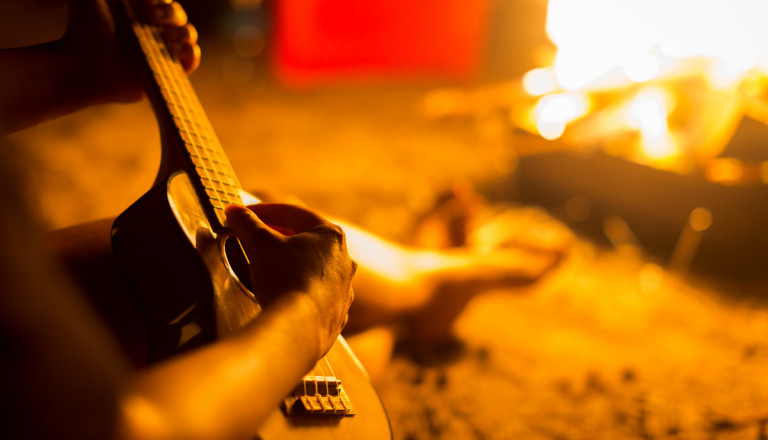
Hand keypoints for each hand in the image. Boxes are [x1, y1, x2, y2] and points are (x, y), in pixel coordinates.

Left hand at [63, 0, 200, 103]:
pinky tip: (173, 48)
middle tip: (153, 17)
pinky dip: (189, 51)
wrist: (84, 62)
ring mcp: (160, 54)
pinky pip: (192, 59)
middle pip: (179, 16)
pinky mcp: (167, 74)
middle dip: (172, 13)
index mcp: (138, 14)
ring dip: (182, 31)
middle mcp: (151, 33)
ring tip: (164, 35)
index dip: (161, 1)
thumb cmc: (84, 29)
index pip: (164, 2)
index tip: (144, 3)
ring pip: (189, 35)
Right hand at [225, 204, 356, 354]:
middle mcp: (343, 260)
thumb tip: (236, 212)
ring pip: (312, 269)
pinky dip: (297, 290)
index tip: (245, 214)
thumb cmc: (285, 280)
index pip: (293, 214)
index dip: (264, 211)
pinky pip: (314, 296)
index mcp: (330, 236)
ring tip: (266, 267)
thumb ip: (247, 224)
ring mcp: (343, 288)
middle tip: (253, 237)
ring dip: (290, 264)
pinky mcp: (336, 313)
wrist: (298, 329)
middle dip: (277, 237)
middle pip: (306, 240)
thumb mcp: (260, 244)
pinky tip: (282, 294)